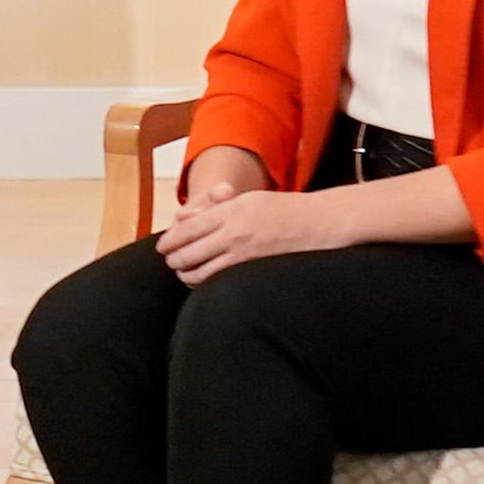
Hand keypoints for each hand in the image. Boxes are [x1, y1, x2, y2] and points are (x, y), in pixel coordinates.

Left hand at [158, 174, 352, 284]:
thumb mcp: (249, 199)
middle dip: (173, 260)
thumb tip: (186, 219)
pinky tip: (203, 283)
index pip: (187, 228)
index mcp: (230, 210)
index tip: (162, 247)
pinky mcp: (254, 270)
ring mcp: (243, 253)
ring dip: (186, 275)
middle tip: (169, 263)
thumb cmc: (284, 209)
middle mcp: (233, 232)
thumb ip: (218, 208)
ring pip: (200, 272)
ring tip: (182, 274)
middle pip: (188, 252)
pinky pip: (220, 281)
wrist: (320, 223)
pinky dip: (205, 284)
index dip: (169, 241)